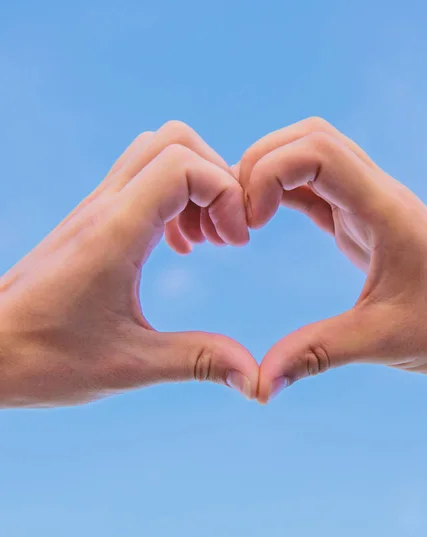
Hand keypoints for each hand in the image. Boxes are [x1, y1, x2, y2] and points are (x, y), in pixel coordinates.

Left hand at [0, 121, 257, 407]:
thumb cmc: (43, 360)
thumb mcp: (129, 366)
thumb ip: (199, 361)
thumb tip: (256, 380)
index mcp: (115, 233)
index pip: (183, 165)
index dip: (225, 193)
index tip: (236, 243)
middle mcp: (104, 208)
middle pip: (173, 140)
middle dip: (217, 178)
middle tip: (227, 234)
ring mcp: (95, 209)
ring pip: (155, 152)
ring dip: (194, 184)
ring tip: (207, 239)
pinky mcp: (92, 221)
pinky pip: (141, 180)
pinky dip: (174, 198)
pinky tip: (179, 246)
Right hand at [239, 117, 426, 401]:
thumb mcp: (383, 341)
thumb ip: (316, 355)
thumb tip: (258, 384)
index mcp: (384, 209)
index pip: (318, 151)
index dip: (269, 173)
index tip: (250, 224)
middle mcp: (376, 193)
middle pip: (308, 137)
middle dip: (259, 164)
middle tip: (236, 217)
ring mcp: (368, 202)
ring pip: (310, 154)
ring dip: (267, 174)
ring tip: (242, 219)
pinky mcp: (361, 219)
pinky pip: (314, 187)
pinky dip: (280, 193)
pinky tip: (259, 222)